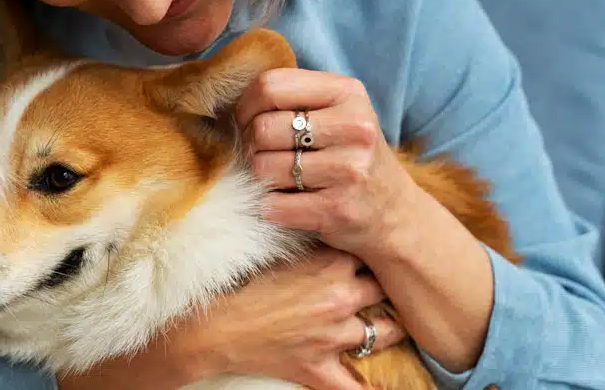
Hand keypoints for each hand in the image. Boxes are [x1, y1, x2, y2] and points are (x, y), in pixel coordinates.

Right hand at [172, 247, 404, 389]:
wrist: (213, 325)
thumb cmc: (240, 286)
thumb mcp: (281, 254)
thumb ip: (313, 247)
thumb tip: (329, 230)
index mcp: (330, 267)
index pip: (371, 253)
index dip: (374, 254)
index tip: (378, 251)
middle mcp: (340, 300)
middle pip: (384, 290)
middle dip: (386, 288)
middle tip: (390, 286)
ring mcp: (333, 338)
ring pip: (385, 333)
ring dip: (389, 328)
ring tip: (391, 324)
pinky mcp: (318, 368)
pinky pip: (353, 387)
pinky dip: (369, 388)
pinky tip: (386, 388)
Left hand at [235, 68, 413, 256]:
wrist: (394, 214)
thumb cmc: (351, 157)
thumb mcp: (338, 112)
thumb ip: (294, 97)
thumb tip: (229, 100)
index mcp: (348, 93)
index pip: (270, 85)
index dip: (246, 105)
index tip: (248, 122)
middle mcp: (354, 127)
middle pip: (262, 129)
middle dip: (253, 147)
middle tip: (266, 156)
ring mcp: (348, 169)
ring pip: (263, 169)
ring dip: (263, 179)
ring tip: (283, 181)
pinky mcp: (337, 208)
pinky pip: (274, 206)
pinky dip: (271, 208)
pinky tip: (288, 204)